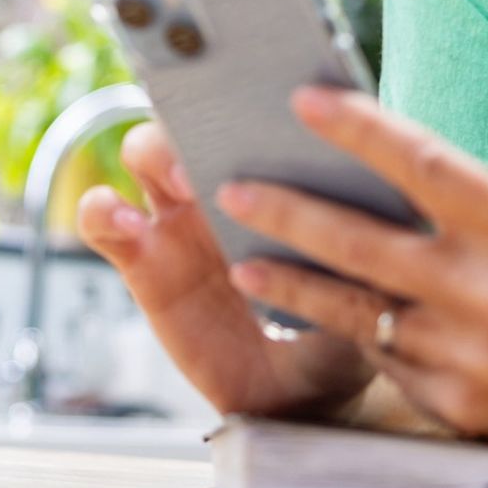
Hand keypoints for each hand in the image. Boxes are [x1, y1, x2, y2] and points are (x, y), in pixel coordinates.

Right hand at [76, 119, 375, 419]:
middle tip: (228, 142)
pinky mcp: (141, 257)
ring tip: (181, 184)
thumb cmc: (340, 324)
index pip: (262, 106)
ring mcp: (179, 215)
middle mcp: (226, 180)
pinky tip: (124, 223)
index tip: (273, 104)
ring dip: (154, 151)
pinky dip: (104, 211)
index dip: (260, 92)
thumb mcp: (366, 289)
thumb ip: (365, 250)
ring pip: (144, 151)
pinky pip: (105, 220)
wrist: (300, 395)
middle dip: (206, 114)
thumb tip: (384, 204)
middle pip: (197, 115)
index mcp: (283, 169)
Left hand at [213, 87, 487, 461]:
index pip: (420, 164)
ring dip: (292, 285)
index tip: (304, 99)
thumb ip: (479, 194)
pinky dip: (351, 331)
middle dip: (288, 213)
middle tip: (233, 189)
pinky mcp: (451, 401)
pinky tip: (316, 311)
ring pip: (353, 310)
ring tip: (244, 263)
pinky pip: (384, 357)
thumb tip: (394, 165)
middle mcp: (482, 291)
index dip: (357, 128)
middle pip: (360, 244)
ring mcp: (462, 353)